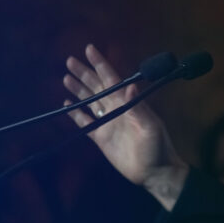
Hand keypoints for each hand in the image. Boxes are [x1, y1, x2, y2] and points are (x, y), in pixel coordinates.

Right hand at [64, 44, 186, 209]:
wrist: (154, 173)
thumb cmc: (157, 148)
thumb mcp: (151, 127)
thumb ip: (139, 108)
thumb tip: (131, 85)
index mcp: (129, 103)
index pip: (112, 79)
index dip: (100, 64)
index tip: (90, 49)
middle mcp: (117, 109)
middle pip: (97, 87)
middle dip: (85, 73)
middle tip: (70, 60)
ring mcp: (109, 123)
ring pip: (90, 102)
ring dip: (79, 90)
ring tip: (66, 77)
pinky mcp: (101, 138)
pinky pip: (85, 122)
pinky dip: (76, 114)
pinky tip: (66, 105)